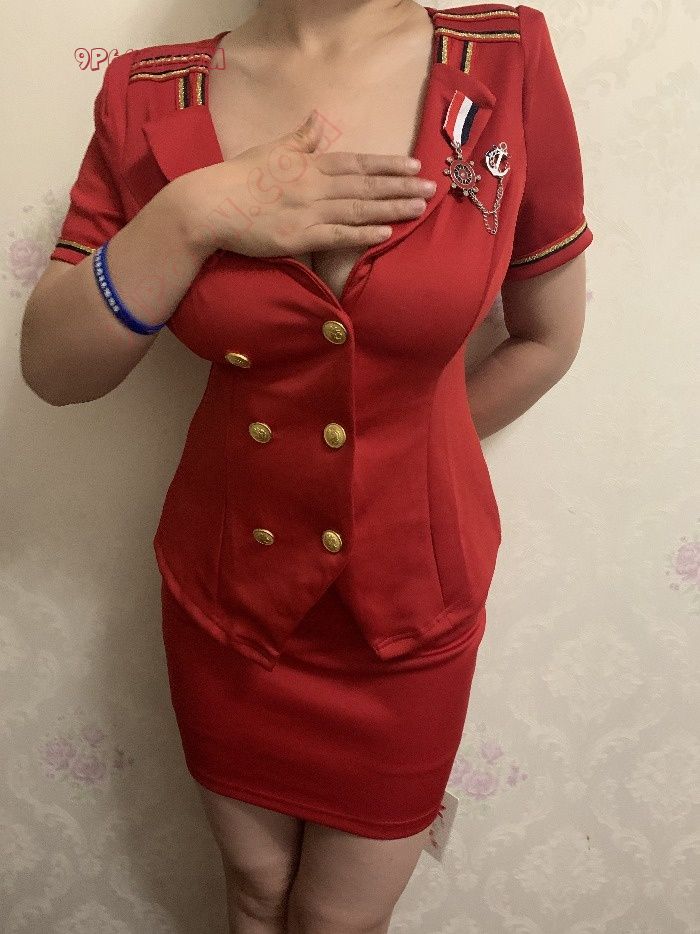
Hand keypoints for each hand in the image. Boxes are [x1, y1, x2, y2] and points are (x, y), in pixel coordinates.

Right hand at [176, 110, 437, 257]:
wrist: (211, 205)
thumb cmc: (239, 177)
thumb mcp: (272, 150)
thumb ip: (300, 139)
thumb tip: (316, 117)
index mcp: (309, 164)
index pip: (357, 163)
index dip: (387, 165)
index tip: (413, 165)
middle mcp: (314, 185)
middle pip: (366, 186)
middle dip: (400, 186)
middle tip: (431, 187)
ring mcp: (308, 211)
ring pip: (358, 209)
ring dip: (391, 207)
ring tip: (419, 207)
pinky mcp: (299, 237)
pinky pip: (337, 236)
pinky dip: (362, 234)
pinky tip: (385, 232)